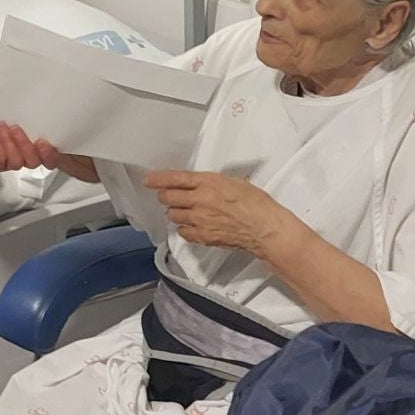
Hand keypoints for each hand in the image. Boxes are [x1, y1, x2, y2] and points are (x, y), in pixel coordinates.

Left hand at [144, 170, 285, 255]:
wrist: (265, 228)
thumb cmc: (256, 204)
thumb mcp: (232, 182)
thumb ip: (210, 182)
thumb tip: (196, 184)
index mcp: (208, 183)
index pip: (175, 178)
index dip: (158, 179)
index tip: (149, 180)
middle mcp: (200, 200)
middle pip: (168, 198)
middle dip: (166, 196)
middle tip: (169, 196)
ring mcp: (200, 220)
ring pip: (173, 215)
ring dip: (175, 211)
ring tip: (186, 211)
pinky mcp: (203, 236)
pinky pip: (183, 232)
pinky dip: (184, 227)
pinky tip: (193, 225)